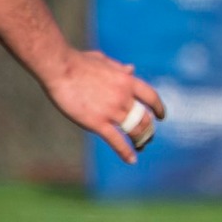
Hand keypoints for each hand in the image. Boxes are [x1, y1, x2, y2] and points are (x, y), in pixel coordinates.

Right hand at [44, 48, 165, 163]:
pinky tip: (132, 160)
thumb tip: (131, 69)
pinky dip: (126, 152)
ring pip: (134, 131)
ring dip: (140, 141)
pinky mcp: (96, 122)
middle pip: (144, 118)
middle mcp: (124, 97)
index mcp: (127, 81)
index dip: (158, 108)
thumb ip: (119, 67)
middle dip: (149, 129)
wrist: (60, 68)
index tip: (161, 116)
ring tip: (141, 147)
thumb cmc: (78, 62)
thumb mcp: (104, 61)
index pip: (151, 97)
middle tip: (148, 137)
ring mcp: (111, 111)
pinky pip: (116, 141)